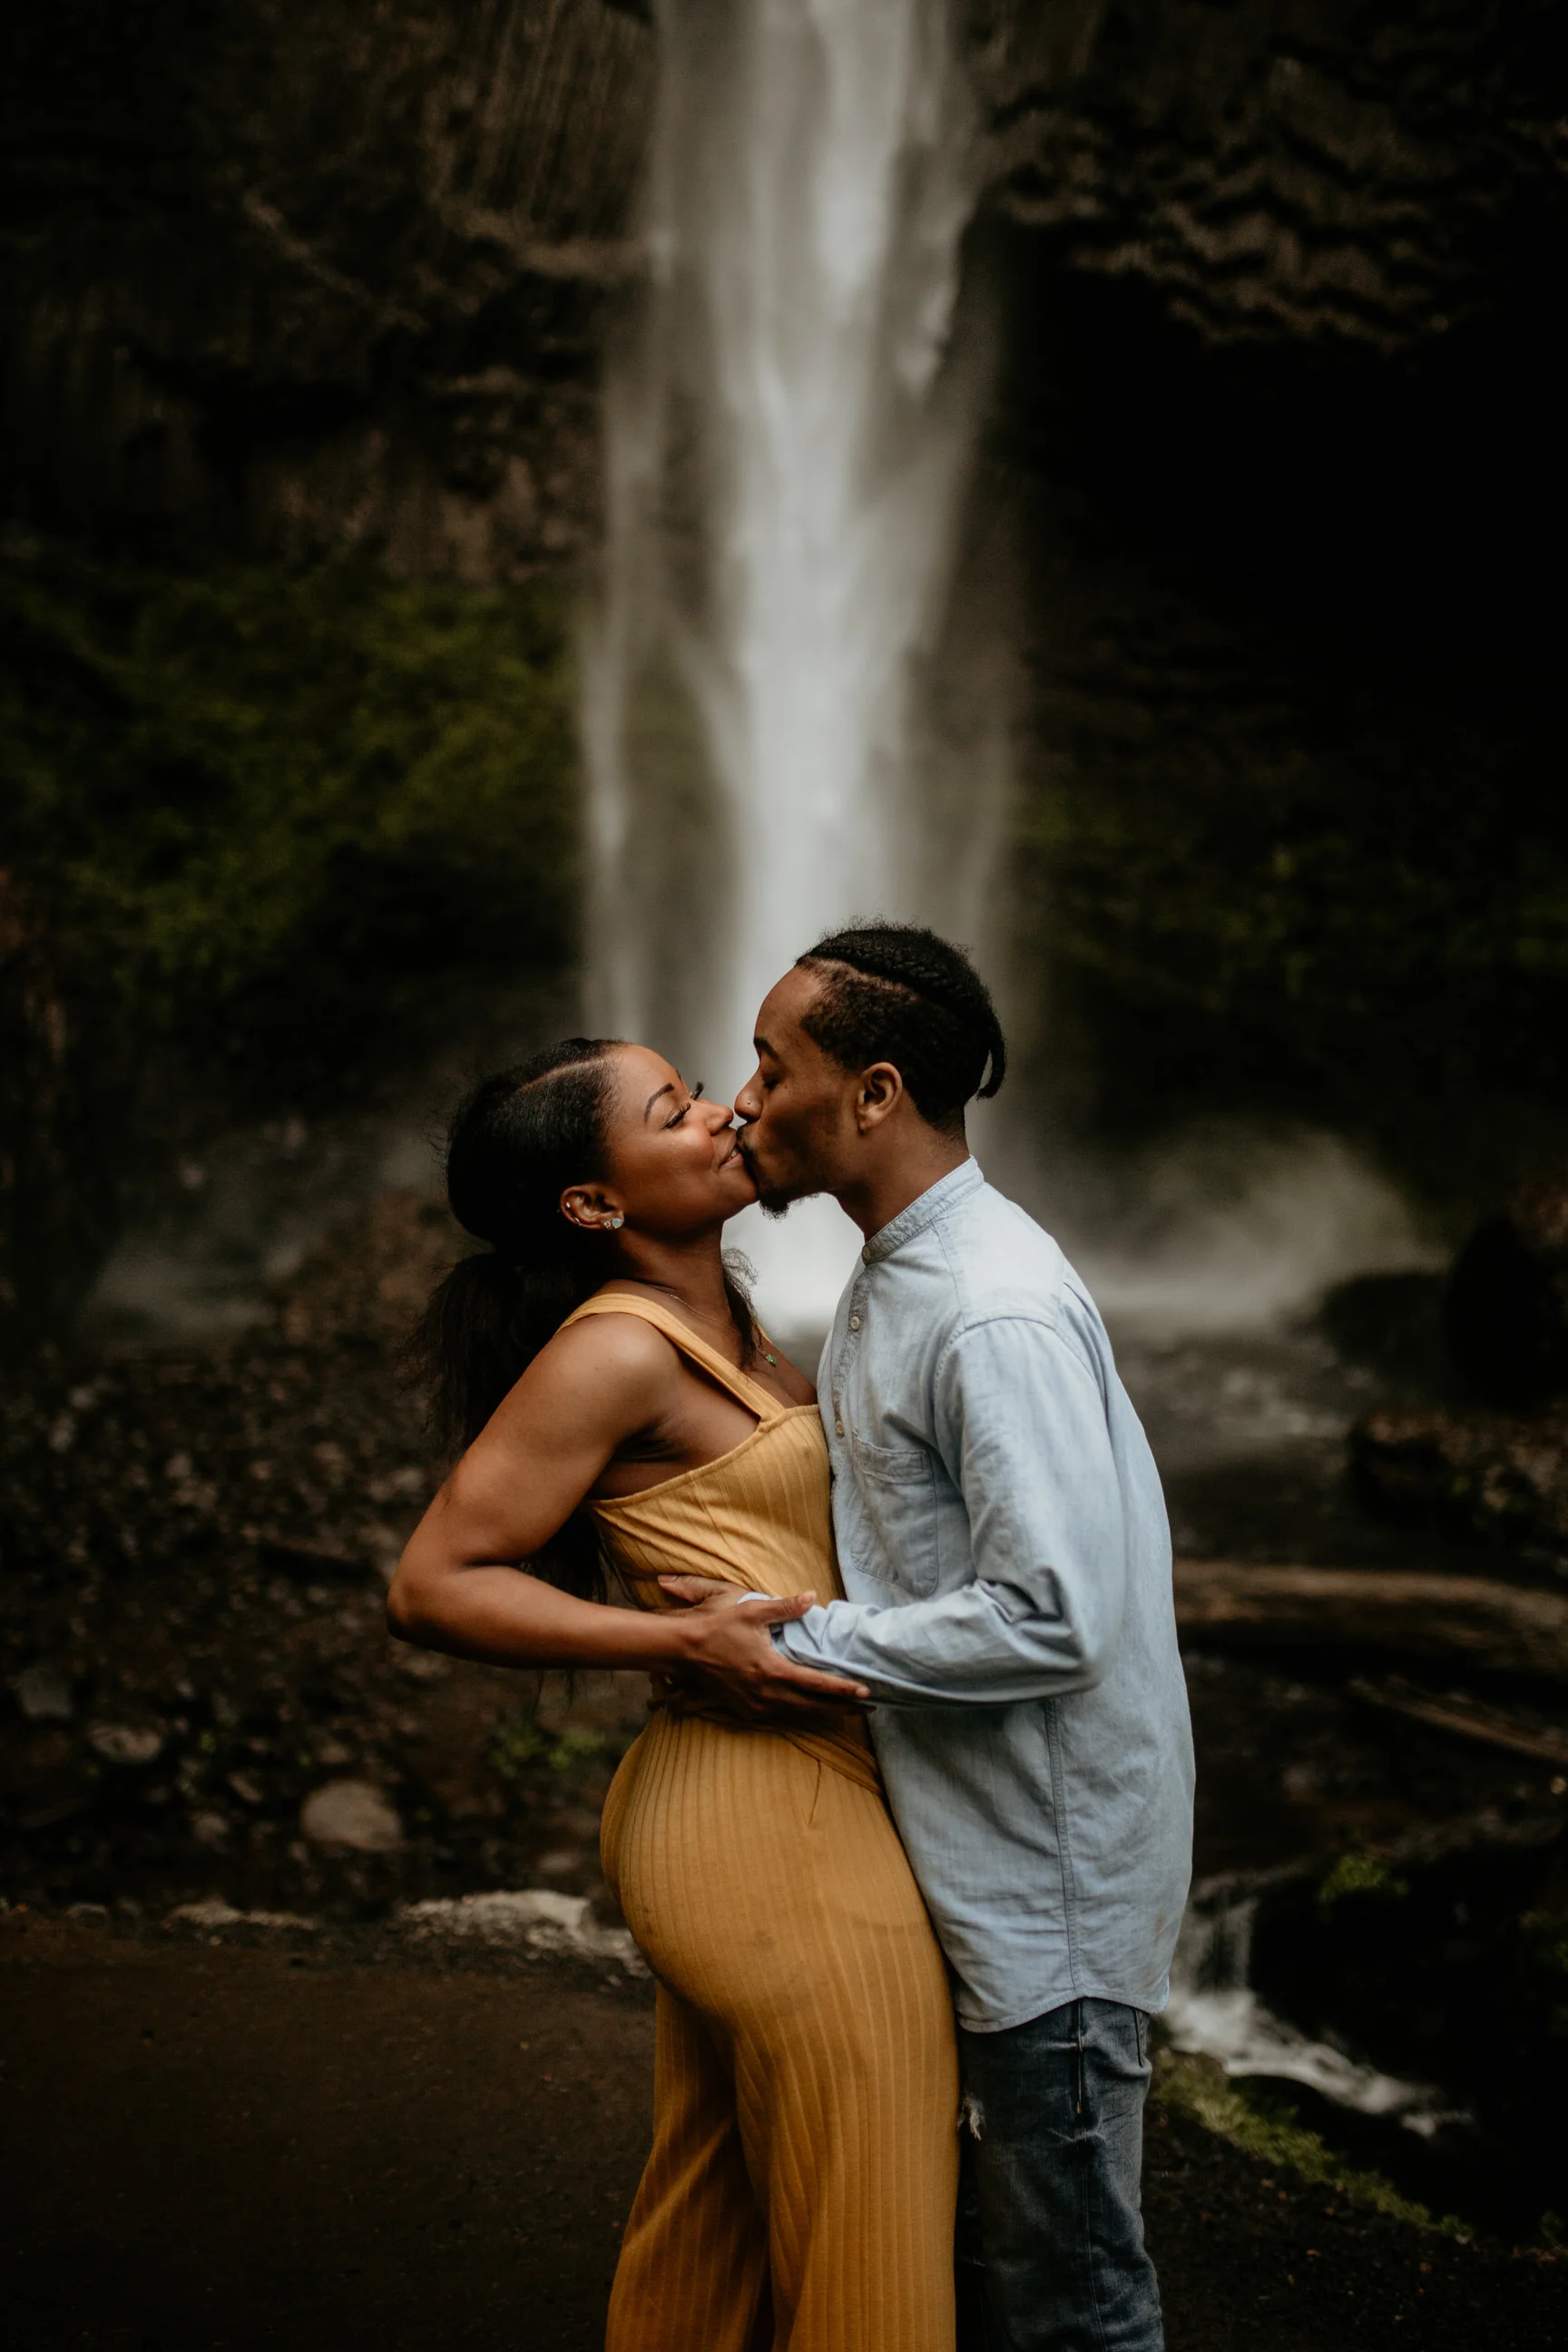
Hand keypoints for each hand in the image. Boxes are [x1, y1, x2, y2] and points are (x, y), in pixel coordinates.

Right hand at [659, 1575, 869, 1720]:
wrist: (684, 1650)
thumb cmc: (718, 1628)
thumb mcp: (753, 1611)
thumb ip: (785, 1607)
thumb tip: (812, 1597)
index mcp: (772, 1671)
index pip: (816, 1683)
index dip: (843, 1689)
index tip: (866, 1693)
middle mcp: (766, 1694)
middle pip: (812, 1706)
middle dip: (841, 1709)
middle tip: (867, 1710)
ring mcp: (754, 1706)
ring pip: (796, 1715)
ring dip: (822, 1714)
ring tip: (846, 1714)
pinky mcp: (744, 1710)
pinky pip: (779, 1717)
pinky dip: (798, 1716)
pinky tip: (808, 1713)